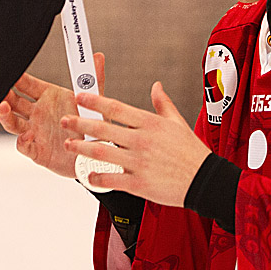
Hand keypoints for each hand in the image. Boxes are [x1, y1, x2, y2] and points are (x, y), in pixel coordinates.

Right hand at [0, 52, 104, 177]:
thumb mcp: (95, 103)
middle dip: (5, 96)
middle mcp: (39, 114)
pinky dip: (21, 141)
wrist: (96, 155)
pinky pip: (23, 146)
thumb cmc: (91, 127)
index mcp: (49, 98)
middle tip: (1, 90)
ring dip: (5, 115)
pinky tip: (26, 136)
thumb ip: (95, 80)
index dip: (18, 78)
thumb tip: (98, 57)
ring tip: (4, 107)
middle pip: (14, 102)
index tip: (12, 70)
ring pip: (13, 122)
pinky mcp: (37, 151)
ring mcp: (36, 132)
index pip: (27, 85)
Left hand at [59, 81, 210, 206]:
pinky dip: (97, 177)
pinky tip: (88, 175)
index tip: (80, 97)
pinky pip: (112, 179)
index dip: (95, 101)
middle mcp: (142, 140)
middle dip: (80, 123)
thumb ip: (163, 104)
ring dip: (82, 148)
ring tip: (69, 144)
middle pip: (104, 128)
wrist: (205, 181)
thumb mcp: (178, 123)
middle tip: (65, 120)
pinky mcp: (139, 183)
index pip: (116, 107)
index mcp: (150, 123)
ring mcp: (139, 162)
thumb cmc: (192, 153)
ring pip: (102, 152)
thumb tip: (156, 86)